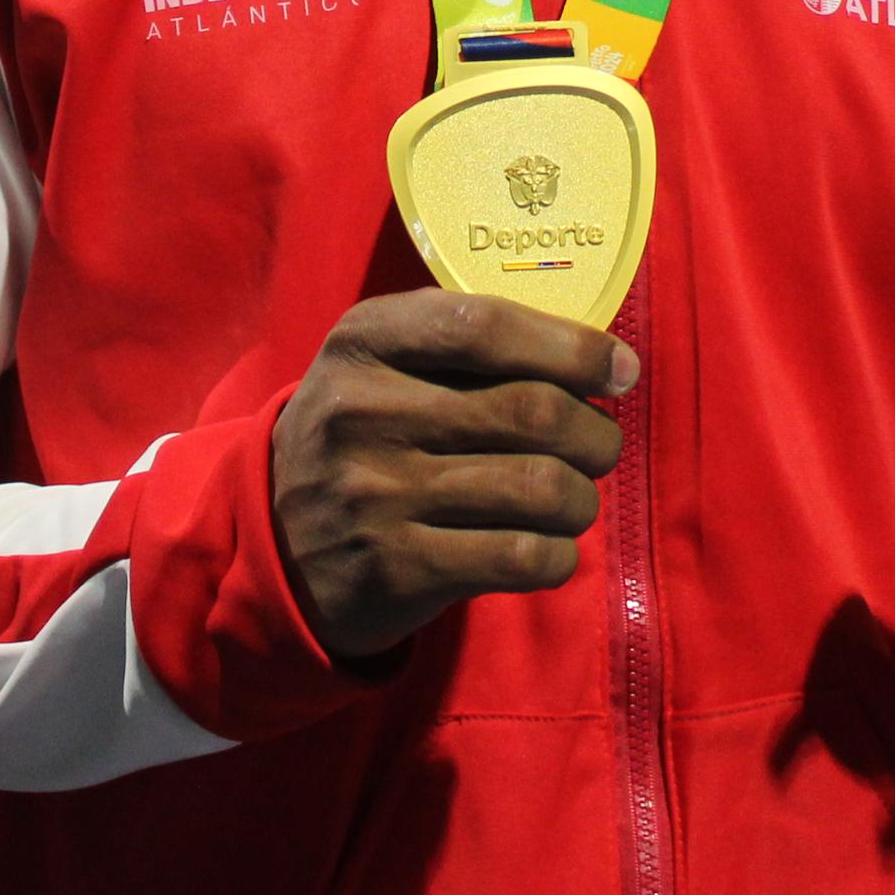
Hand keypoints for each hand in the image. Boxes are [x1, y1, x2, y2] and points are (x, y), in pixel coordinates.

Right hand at [272, 290, 632, 656]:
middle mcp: (364, 412)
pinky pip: (520, 556)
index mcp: (364, 341)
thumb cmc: (361, 434)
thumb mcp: (380, 364)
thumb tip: (603, 361)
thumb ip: (467, 345)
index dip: (571, 346)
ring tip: (574, 497)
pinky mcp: (396, 569)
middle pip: (530, 410)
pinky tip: (548, 546)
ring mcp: (377, 494)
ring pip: (538, 486)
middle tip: (600, 444)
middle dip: (594, 432)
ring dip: (581, 496)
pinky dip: (558, 553)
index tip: (619, 370)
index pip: (484, 326)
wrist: (275, 542)